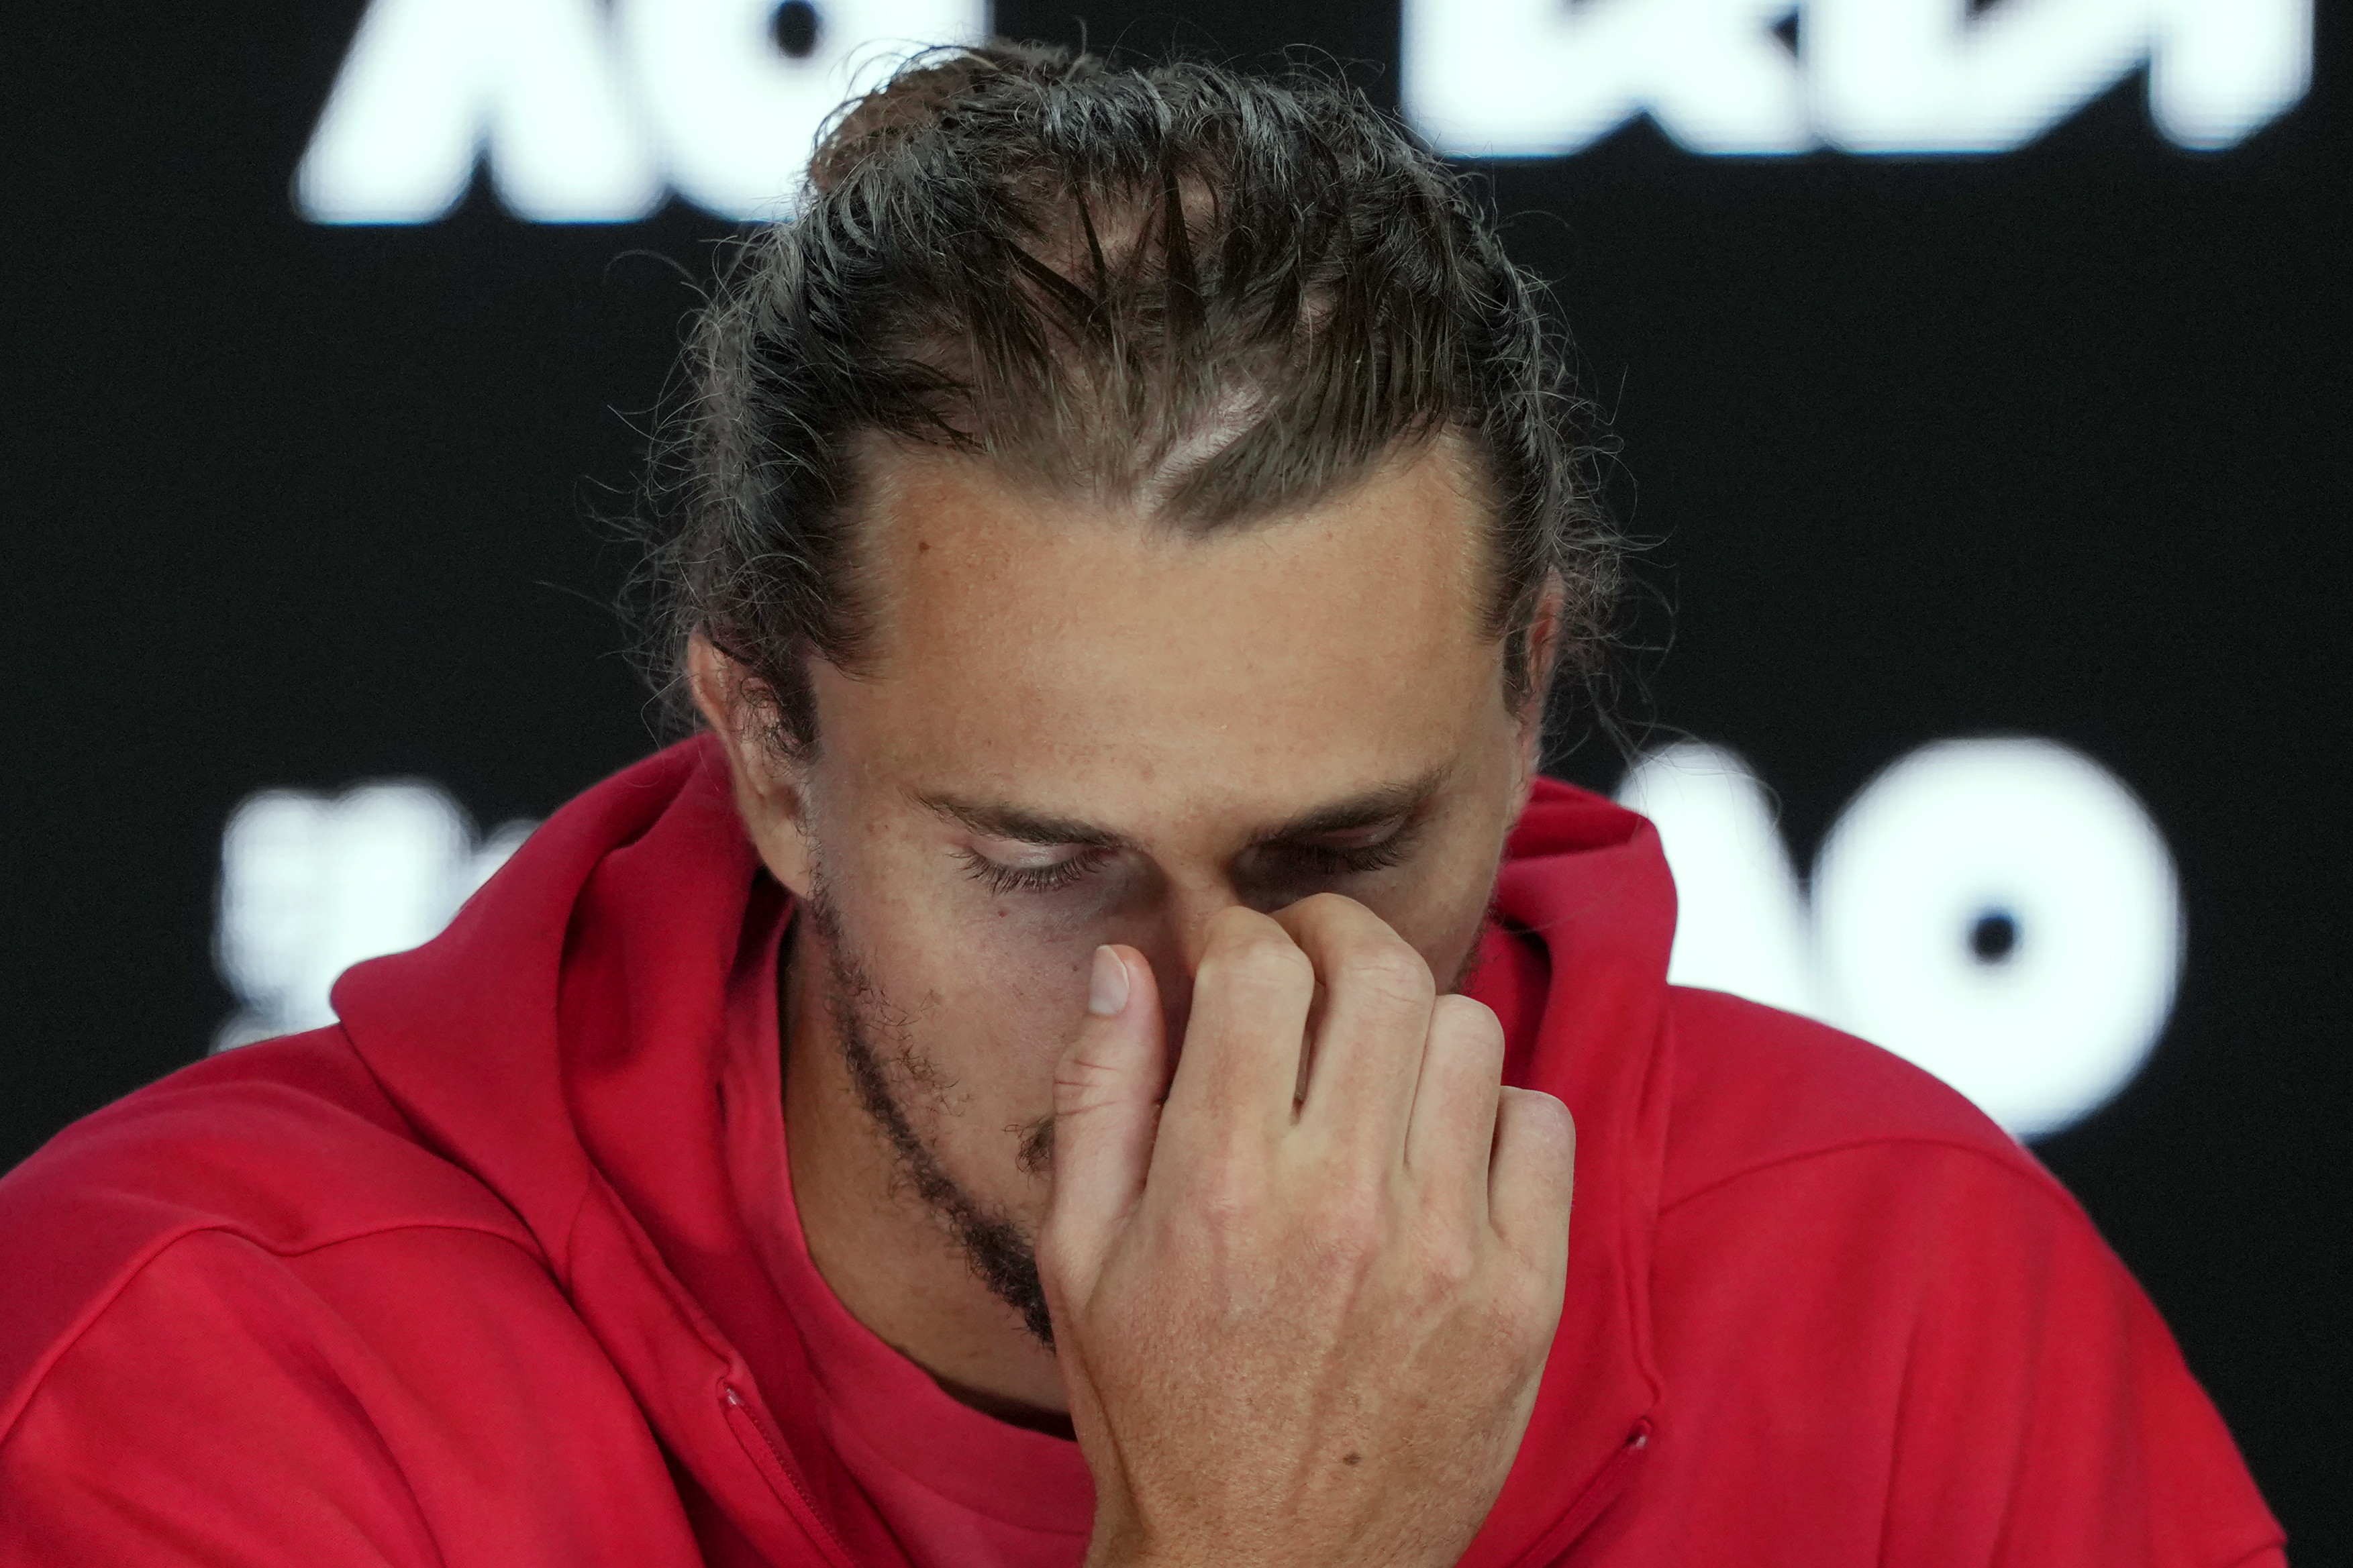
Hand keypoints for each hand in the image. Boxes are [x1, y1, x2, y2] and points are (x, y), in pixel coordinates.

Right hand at [1040, 895, 1574, 1567]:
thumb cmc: (1158, 1412)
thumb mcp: (1079, 1259)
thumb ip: (1101, 1095)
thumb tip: (1130, 959)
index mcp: (1221, 1188)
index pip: (1260, 968)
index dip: (1239, 929)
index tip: (1228, 949)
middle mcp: (1344, 1203)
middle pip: (1381, 972)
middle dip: (1335, 935)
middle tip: (1307, 963)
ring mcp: (1449, 1250)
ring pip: (1467, 1030)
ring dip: (1410, 1023)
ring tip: (1369, 1067)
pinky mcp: (1525, 1296)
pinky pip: (1541, 1122)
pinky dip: (1491, 1110)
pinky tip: (1436, 1151)